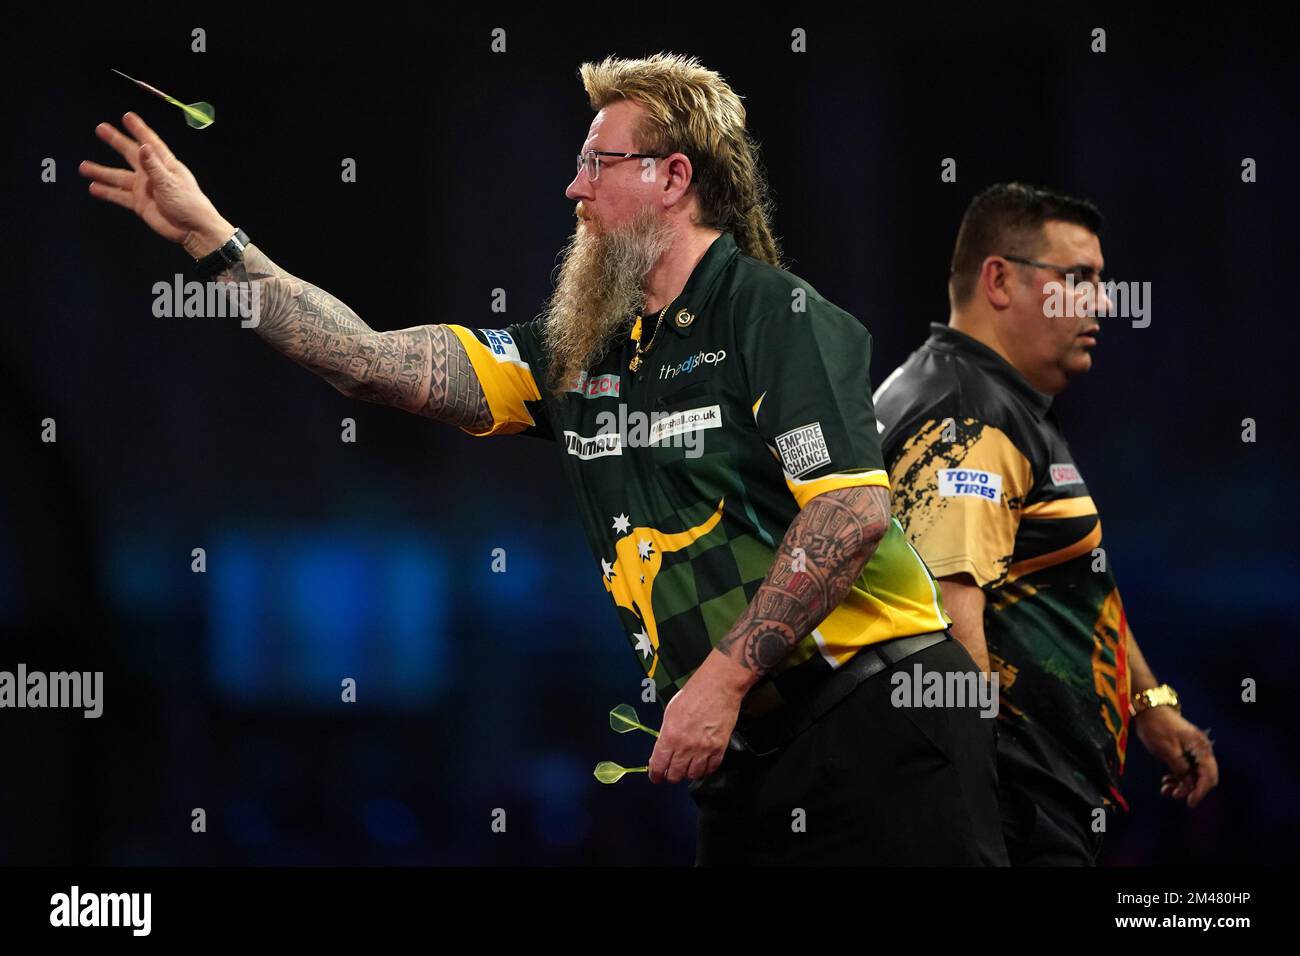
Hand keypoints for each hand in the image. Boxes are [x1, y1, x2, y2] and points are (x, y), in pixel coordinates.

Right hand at [80, 112, 232, 254]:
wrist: (192, 230)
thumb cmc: (188, 204)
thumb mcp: (170, 183)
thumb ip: (153, 166)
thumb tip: (142, 146)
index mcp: (164, 165)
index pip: (149, 142)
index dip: (138, 129)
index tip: (127, 116)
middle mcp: (152, 174)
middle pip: (130, 154)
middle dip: (116, 141)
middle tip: (100, 129)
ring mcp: (144, 189)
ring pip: (119, 177)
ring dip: (102, 171)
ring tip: (83, 166)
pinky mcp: (140, 204)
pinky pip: (119, 196)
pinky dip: (107, 192)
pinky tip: (93, 187)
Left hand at [648, 653, 746, 783]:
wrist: (719, 686)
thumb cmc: (694, 694)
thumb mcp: (671, 712)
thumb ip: (666, 733)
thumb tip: (663, 749)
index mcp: (670, 735)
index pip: (659, 765)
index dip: (655, 775)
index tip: (655, 777)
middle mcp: (686, 745)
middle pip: (675, 775)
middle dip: (671, 775)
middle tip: (671, 772)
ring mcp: (704, 749)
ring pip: (693, 775)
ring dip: (688, 773)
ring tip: (687, 767)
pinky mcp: (720, 748)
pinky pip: (710, 769)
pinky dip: (705, 770)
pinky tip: (702, 764)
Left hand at [1134, 705, 1218, 807]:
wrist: (1149, 709)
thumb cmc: (1158, 728)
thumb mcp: (1167, 751)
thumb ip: (1180, 769)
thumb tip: (1189, 785)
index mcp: (1202, 749)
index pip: (1208, 777)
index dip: (1200, 792)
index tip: (1189, 802)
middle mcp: (1202, 750)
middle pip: (1204, 777)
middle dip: (1190, 789)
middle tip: (1173, 795)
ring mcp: (1194, 751)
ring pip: (1194, 775)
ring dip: (1182, 785)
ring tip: (1165, 790)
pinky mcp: (1186, 751)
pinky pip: (1186, 769)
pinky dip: (1178, 777)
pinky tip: (1166, 781)